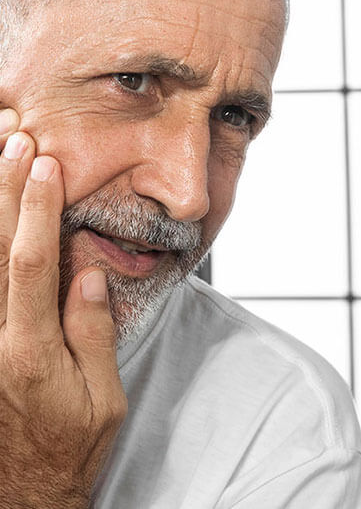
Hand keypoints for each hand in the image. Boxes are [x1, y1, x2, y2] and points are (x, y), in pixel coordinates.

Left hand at [0, 109, 126, 508]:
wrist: (24, 492)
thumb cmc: (69, 448)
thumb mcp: (103, 399)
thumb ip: (92, 332)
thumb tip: (86, 271)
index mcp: (29, 348)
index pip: (28, 262)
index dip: (34, 208)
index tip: (43, 164)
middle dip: (1, 187)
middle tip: (9, 136)